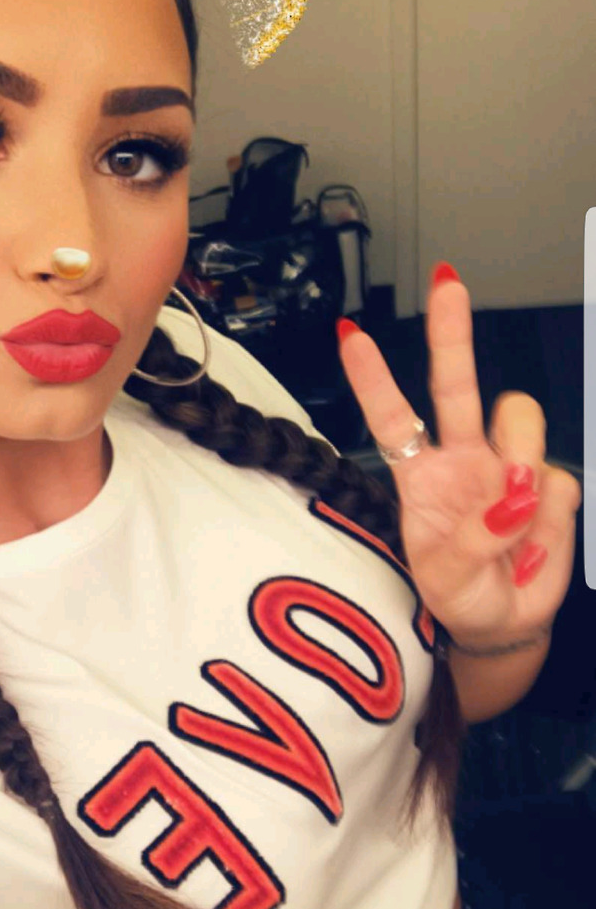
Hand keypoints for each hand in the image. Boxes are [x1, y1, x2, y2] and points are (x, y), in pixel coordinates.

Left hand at [337, 269, 581, 650]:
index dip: (373, 378)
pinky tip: (532, 549)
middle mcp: (464, 459)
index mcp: (422, 477)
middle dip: (452, 331)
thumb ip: (473, 539)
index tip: (351, 333)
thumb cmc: (461, 597)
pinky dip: (548, 519)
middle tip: (446, 283)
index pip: (392, 418)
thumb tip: (515, 497)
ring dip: (522, 452)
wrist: (505, 625)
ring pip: (521, 416)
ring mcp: (509, 468)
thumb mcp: (446, 581)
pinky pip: (557, 481)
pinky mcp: (550, 488)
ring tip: (516, 516)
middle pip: (456, 384)